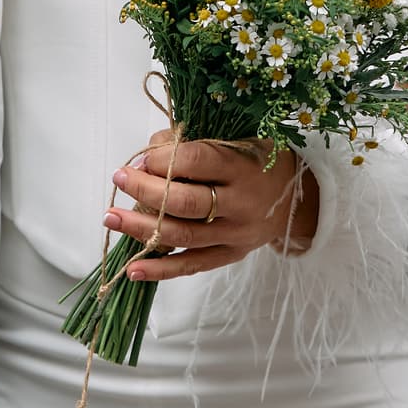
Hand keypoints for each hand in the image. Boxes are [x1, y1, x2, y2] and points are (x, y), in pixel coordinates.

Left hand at [103, 131, 319, 283]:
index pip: (195, 162)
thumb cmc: (258, 159)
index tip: (139, 157)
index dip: (162, 160)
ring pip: (183, 235)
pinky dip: (160, 270)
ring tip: (111, 218)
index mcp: (242, 167)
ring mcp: (235, 235)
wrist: (297, 197)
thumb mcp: (236, 138)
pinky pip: (191, 266)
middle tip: (119, 178)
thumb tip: (148, 154)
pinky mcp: (230, 256)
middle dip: (145, 191)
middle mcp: (241, 204)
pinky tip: (132, 270)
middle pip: (185, 202)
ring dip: (141, 228)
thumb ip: (193, 142)